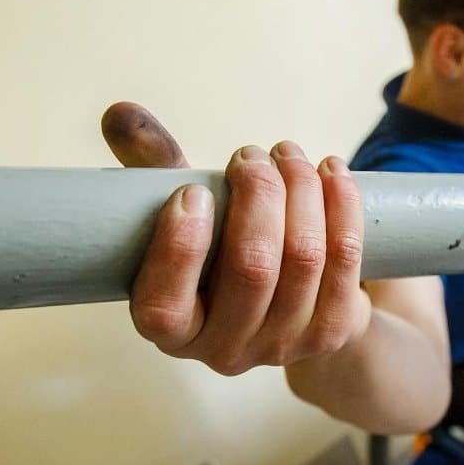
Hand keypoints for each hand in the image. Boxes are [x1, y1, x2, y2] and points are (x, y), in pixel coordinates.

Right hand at [101, 102, 371, 375]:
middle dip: (258, 196)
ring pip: (303, 258)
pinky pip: (344, 259)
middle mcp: (224, 350)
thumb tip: (119, 114)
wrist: (293, 307)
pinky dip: (341, 205)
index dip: (180, 247)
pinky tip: (330, 172)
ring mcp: (284, 345)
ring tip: (288, 154)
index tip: (193, 190)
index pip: (164, 305)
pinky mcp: (332, 331)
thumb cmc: (220, 252)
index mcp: (171, 329)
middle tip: (252, 155)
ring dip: (300, 190)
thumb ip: (149, 170)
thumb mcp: (183, 217)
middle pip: (252, 268)